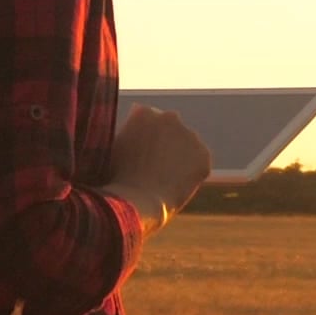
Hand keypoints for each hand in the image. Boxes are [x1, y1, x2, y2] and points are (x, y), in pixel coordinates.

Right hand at [108, 104, 214, 221]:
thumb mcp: (112, 148)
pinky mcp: (203, 156)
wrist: (136, 203)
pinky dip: (191, 174)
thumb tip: (131, 131)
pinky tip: (175, 186)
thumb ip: (126, 133)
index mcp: (144, 111)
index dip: (142, 140)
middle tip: (151, 168)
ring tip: (162, 180)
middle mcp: (169, 116)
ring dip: (178, 157)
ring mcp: (189, 135)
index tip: (137, 157)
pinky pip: (198, 164)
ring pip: (185, 146)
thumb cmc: (116, 180)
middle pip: (169, 129)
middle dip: (163, 143)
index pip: (147, 120)